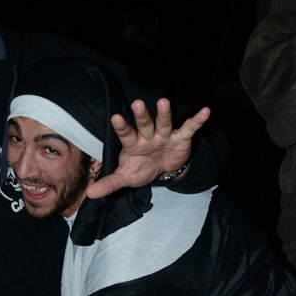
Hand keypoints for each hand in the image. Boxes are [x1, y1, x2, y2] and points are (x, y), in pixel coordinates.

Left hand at [86, 98, 210, 198]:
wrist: (163, 169)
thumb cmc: (141, 168)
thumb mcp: (126, 177)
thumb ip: (109, 183)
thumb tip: (89, 194)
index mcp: (133, 144)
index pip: (126, 135)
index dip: (121, 127)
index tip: (115, 118)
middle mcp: (148, 136)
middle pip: (144, 124)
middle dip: (141, 115)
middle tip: (137, 103)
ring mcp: (165, 135)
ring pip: (164, 123)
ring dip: (164, 113)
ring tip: (163, 102)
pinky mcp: (181, 138)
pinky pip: (189, 128)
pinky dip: (198, 120)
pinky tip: (206, 111)